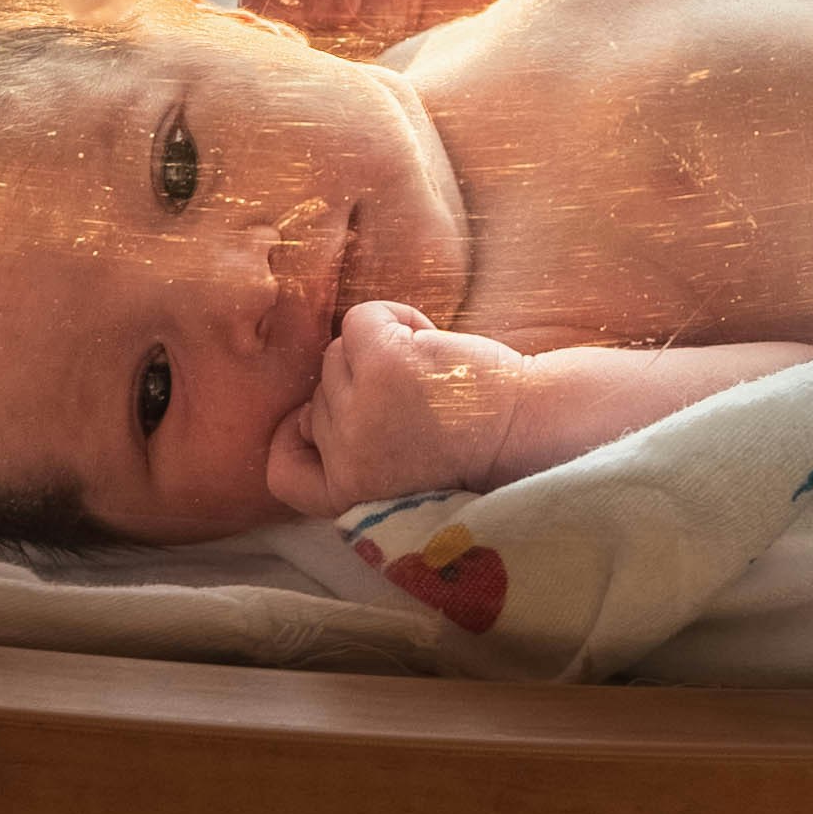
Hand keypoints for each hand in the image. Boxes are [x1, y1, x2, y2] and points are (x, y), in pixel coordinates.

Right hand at [263, 299, 530, 515]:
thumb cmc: (472, 446)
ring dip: (381, 350)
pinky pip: (362, 318)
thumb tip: (311, 404)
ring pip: (337, 353)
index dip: (298, 439)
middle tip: (419, 401)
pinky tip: (432, 341)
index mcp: (347, 497)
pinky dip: (396, 316)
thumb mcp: (395, 473)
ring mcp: (361, 412)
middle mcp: (345, 461)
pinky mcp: (384, 367)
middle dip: (363, 386)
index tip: (321, 423)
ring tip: (429, 376)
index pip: (282, 472)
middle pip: (320, 393)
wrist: (530, 431)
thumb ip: (353, 452)